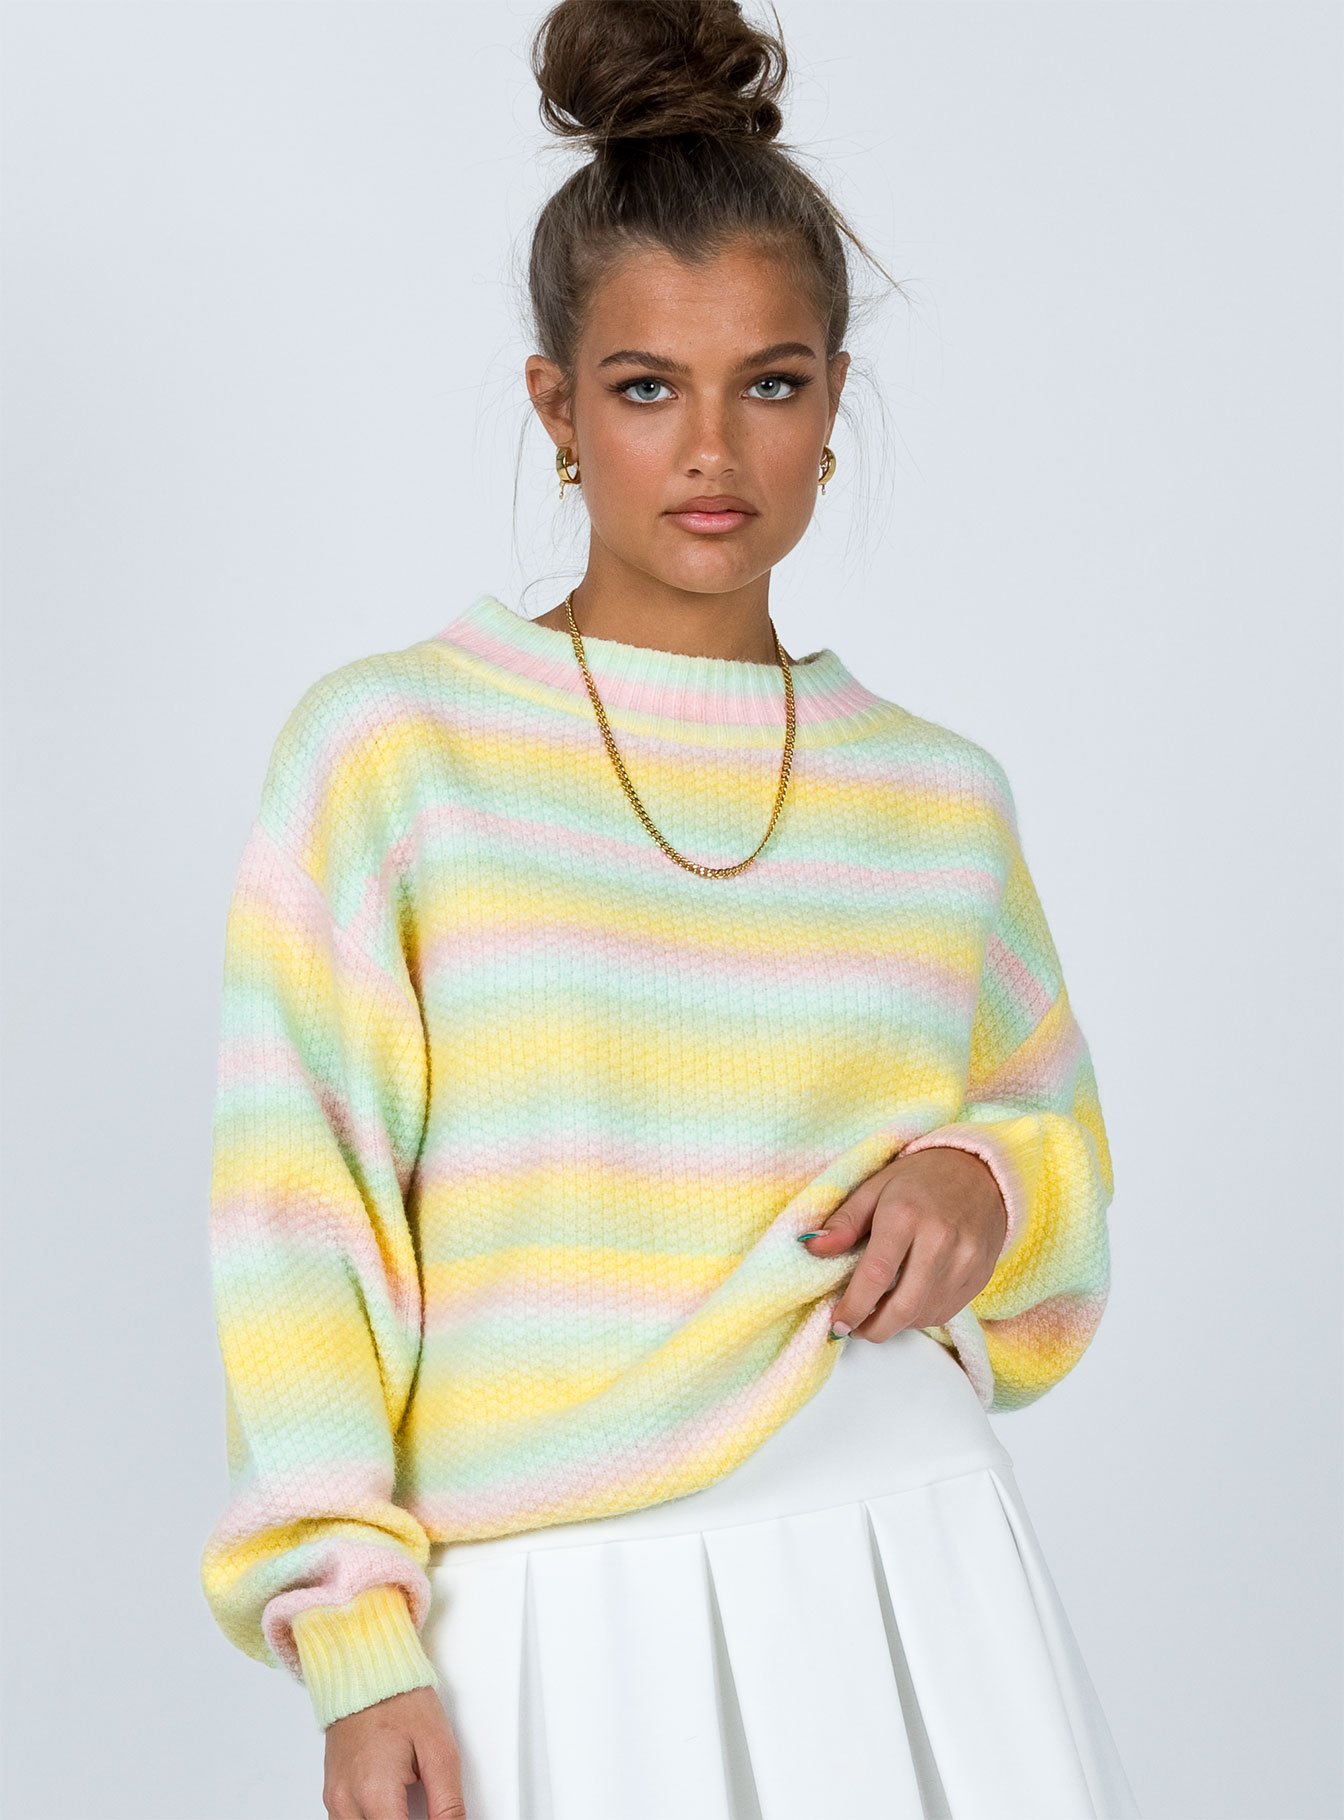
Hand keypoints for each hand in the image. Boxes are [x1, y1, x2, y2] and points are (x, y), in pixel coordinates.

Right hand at [322, 1684, 466, 1818]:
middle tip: (422, 1803)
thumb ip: (447, 1802)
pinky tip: (390, 1806)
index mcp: (373, 1791)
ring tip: (407, 1801)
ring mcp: (335, 1801)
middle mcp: (346, 1802)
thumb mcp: (439, 1749)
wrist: (366, 1671)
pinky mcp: (332, 1796)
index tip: (437, 1819)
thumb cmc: (400, 1700)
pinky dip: (372, 1819)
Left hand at [800, 1147, 1008, 1340]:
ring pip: (925, 1314)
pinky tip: (907, 1302)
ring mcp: (966, 1259)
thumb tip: (812, 1248)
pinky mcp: (980, 1274)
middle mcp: (940, 1239)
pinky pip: (946, 1312)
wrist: (981, 1171)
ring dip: (896, 1323)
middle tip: (854, 1328)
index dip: (854, 1306)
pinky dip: (921, 1316)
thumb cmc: (920, 1178)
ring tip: (878, 1312)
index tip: (837, 1323)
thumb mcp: (874, 1187)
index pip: (876, 1274)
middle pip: (904, 1306)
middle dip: (874, 1328)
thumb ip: (844, 1221)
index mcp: (906, 1215)